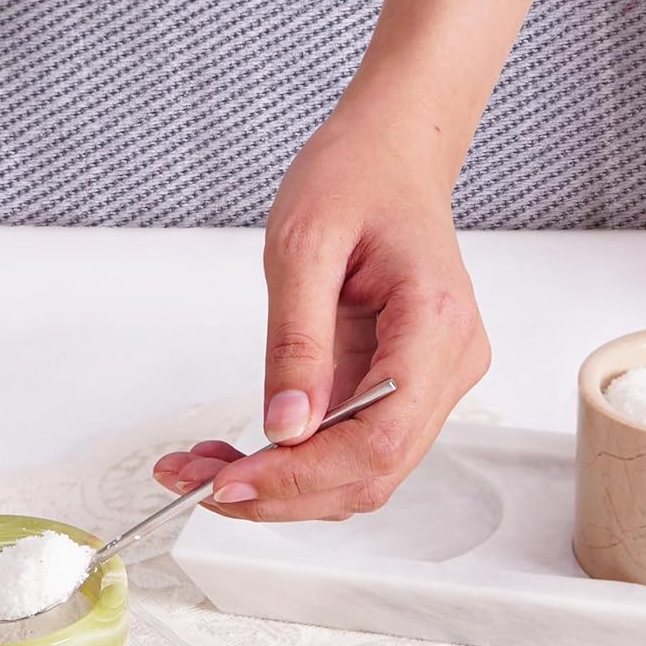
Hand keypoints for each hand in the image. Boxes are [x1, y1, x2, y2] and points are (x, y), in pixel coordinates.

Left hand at [152, 110, 489, 519]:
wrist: (392, 153)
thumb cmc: (355, 176)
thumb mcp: (302, 244)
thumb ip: (295, 340)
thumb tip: (284, 428)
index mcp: (436, 323)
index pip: (379, 438)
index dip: (302, 475)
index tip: (227, 483)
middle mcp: (451, 363)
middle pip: (373, 471)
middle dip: (281, 491)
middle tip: (194, 483)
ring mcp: (435, 379)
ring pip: (362, 470)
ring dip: (284, 485)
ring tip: (204, 467)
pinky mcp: (409, 385)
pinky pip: (355, 443)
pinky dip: (297, 461)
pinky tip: (240, 452)